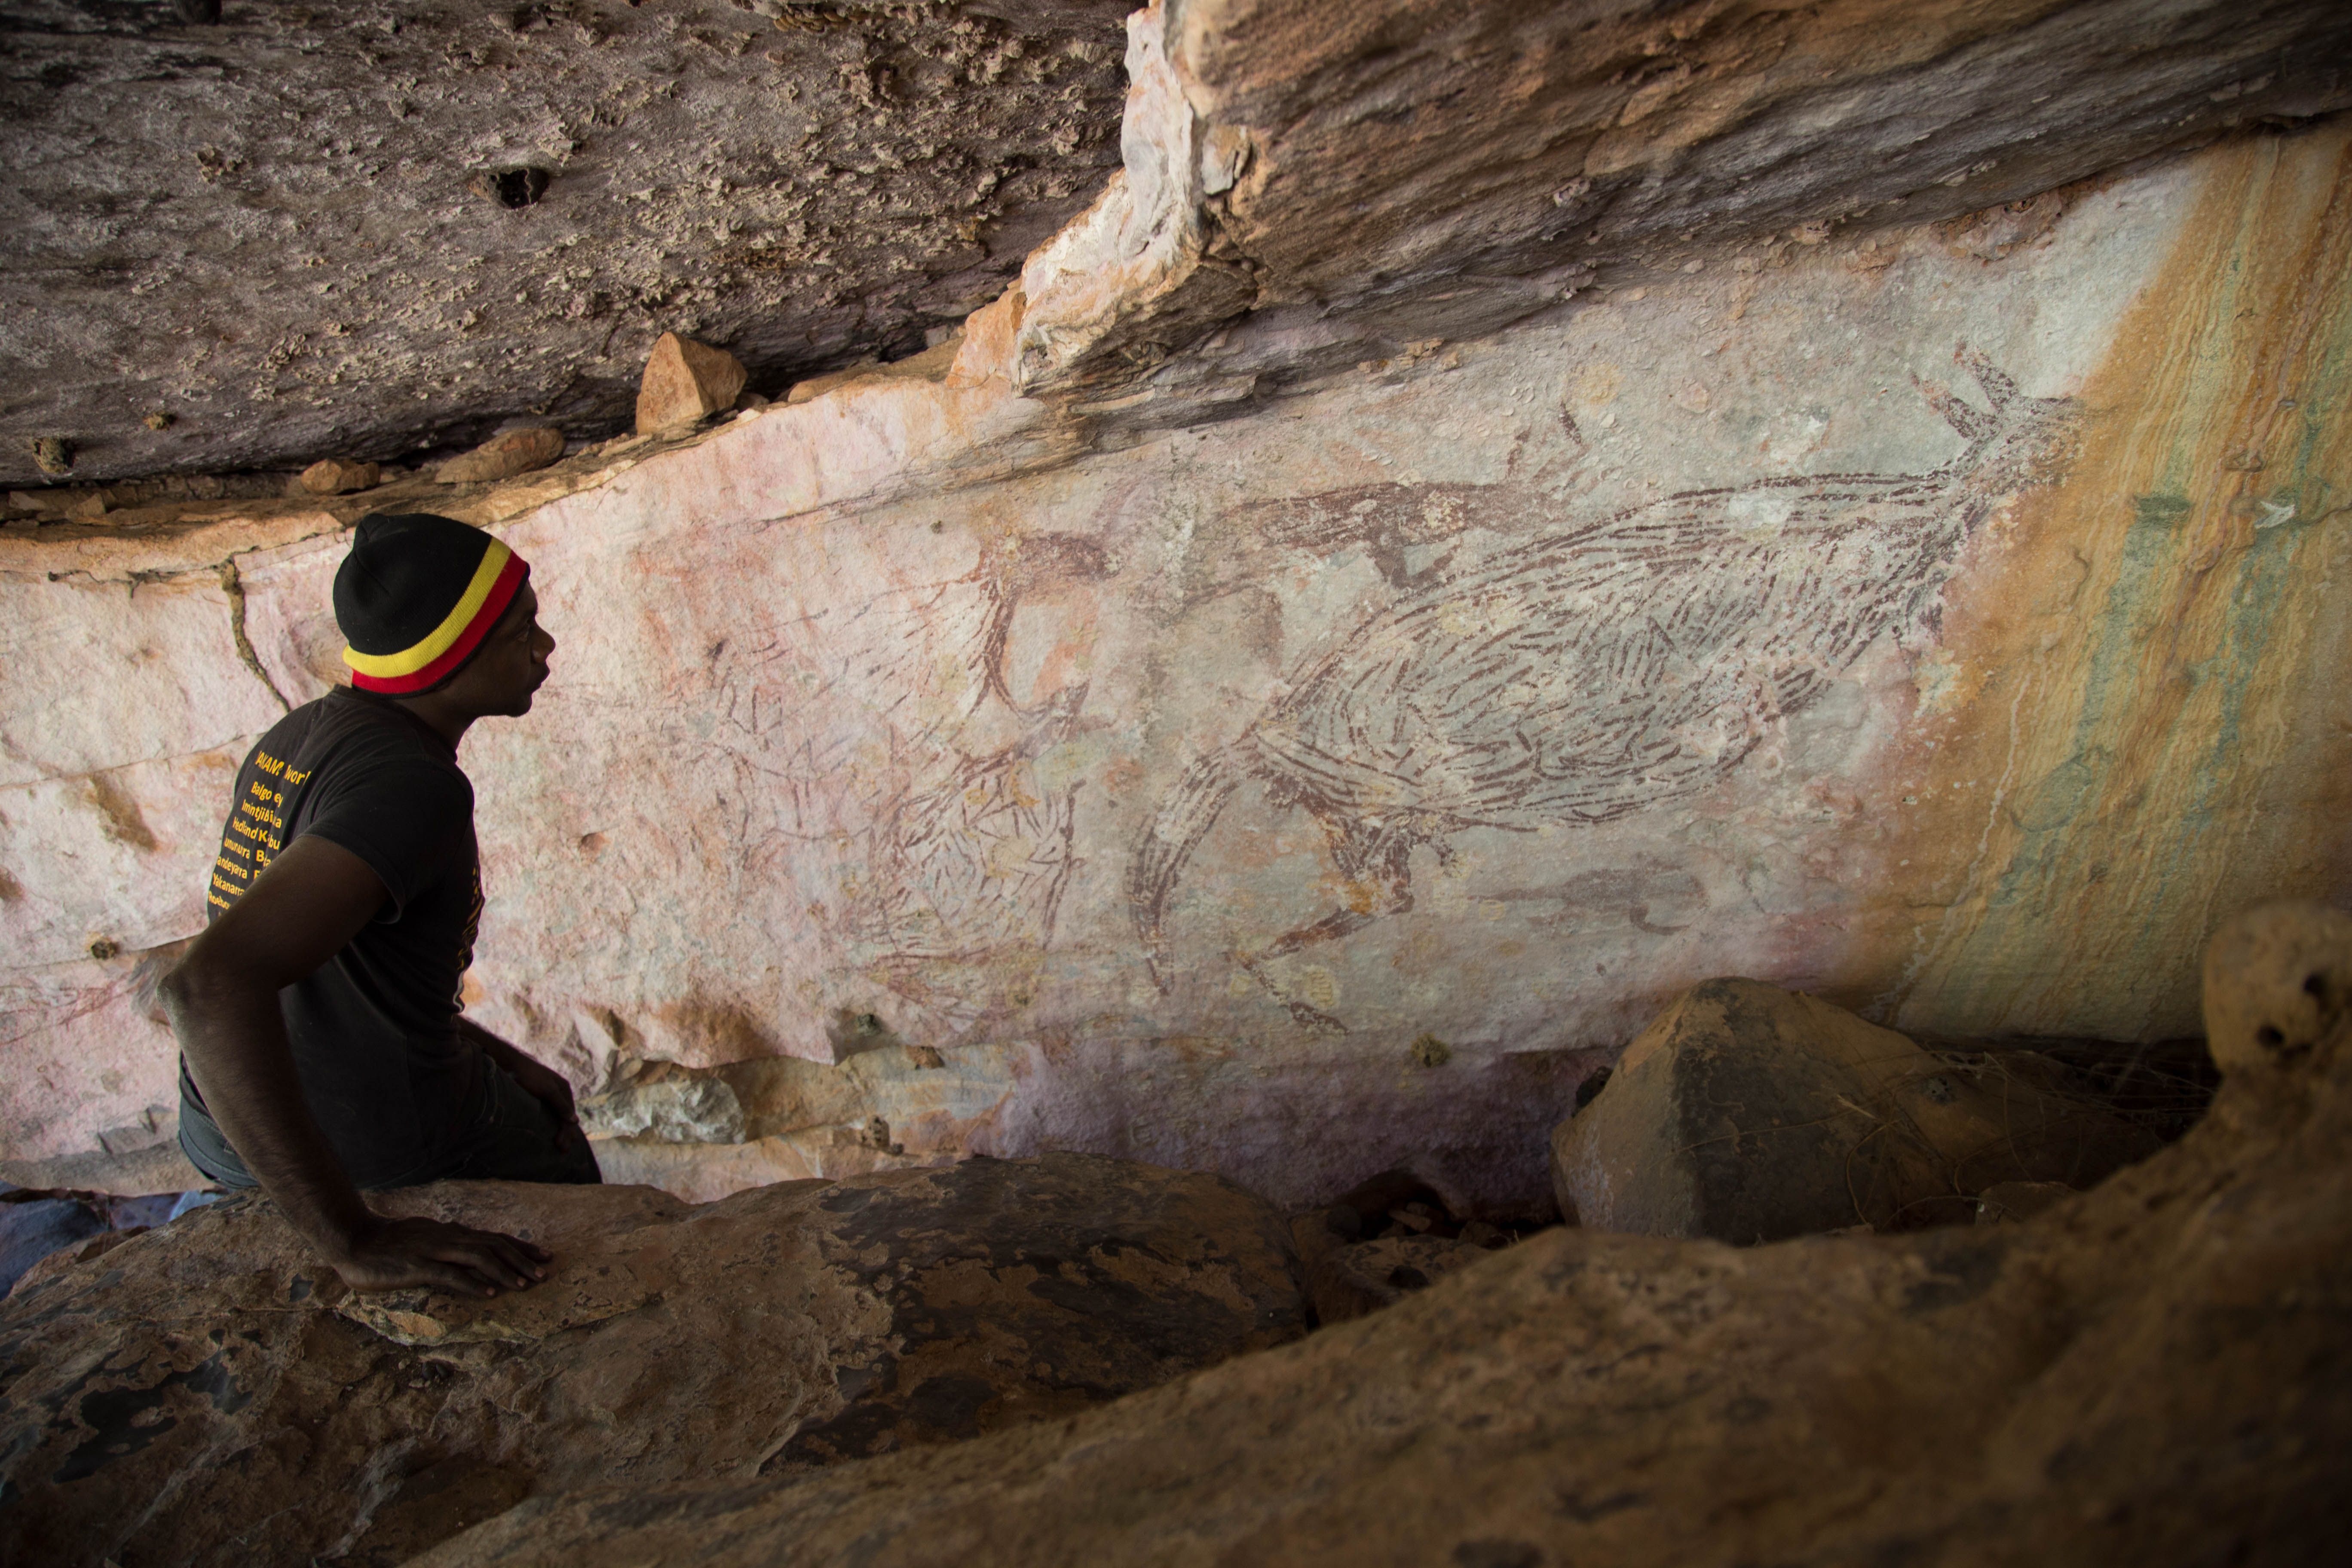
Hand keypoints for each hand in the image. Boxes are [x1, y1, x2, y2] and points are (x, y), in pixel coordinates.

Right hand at [329, 1214, 551, 1297]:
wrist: (353, 1240)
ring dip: (505, 1272)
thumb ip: (444, 1240)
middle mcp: (447, 1237)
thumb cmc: (386, 1243)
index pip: (492, 1238)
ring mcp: (433, 1251)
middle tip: (544, 1273)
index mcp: (449, 1232)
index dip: (520, 1247)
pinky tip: (490, 1294)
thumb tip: (465, 1242)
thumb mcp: (423, 1236)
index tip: (543, 1256)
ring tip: (524, 1285)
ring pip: (479, 1258)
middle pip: (493, 1246)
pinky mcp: (417, 1266)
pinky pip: (451, 1275)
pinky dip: (473, 1284)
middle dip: (521, 1259)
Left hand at [500, 1052, 584, 1149]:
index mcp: (564, 1089)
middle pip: (565, 1117)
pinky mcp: (539, 1098)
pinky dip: (551, 1124)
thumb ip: (561, 1104)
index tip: (562, 1146)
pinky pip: (549, 1114)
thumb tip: (575, 1121)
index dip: (567, 1131)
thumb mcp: (547, 1090)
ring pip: (557, 1117)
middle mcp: (559, 1093)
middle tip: (562, 1150)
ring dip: (559, 1131)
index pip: (569, 1115)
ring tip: (559, 1145)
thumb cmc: (529, 1076)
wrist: (510, 1065)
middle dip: (565, 1134)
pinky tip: (550, 1131)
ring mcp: (549, 1095)